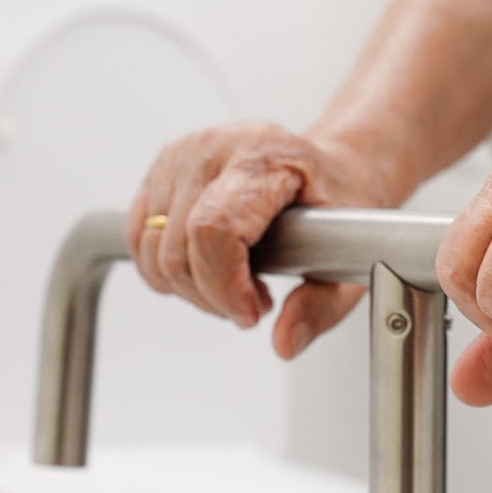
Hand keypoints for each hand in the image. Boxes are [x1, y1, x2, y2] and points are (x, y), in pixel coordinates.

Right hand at [126, 123, 394, 358]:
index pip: (212, 230)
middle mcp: (213, 149)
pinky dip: (169, 268)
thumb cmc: (337, 200)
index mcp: (262, 158)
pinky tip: (209, 264)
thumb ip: (320, 306)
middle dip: (212, 296)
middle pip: (177, 248)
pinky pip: (140, 238)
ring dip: (189, 286)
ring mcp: (180, 156)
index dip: (223, 285)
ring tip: (234, 281)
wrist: (328, 164)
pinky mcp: (160, 169)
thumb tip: (284, 343)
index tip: (254, 309)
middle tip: (253, 300)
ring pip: (152, 249)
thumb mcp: (351, 257)